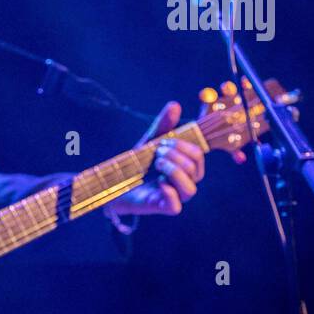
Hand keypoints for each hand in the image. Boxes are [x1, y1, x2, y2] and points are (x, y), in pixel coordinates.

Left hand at [114, 100, 211, 216]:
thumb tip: (175, 105)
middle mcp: (184, 181)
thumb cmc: (138, 164)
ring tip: (157, 163)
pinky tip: (158, 182)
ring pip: (191, 188)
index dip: (185, 146)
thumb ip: (163, 126)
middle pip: (196, 168)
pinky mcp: (162, 208)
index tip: (165, 141)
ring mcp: (175, 196)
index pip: (199, 155)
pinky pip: (176, 207)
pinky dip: (169, 192)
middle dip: (177, 155)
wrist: (114, 184)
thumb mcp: (150, 142)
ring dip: (175, 171)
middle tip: (158, 151)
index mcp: (185, 165)